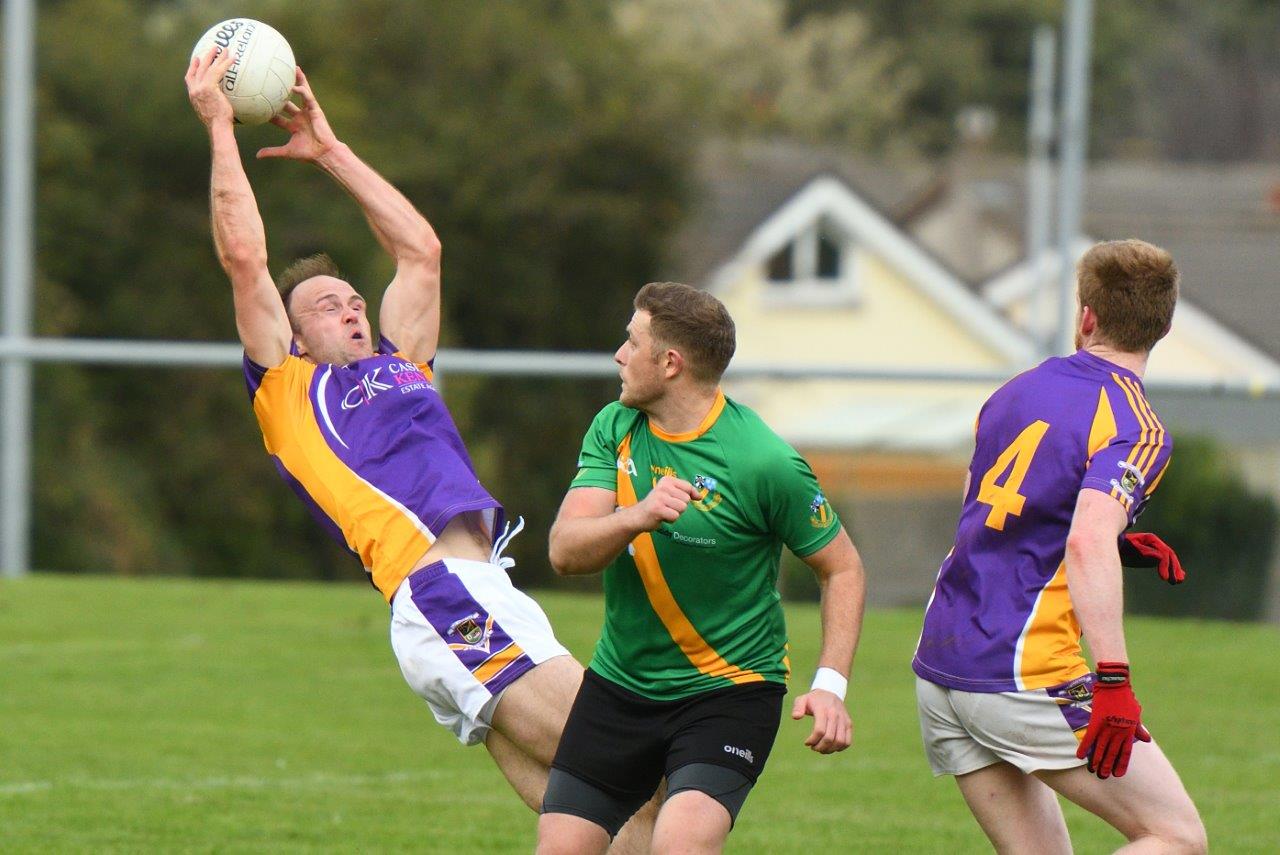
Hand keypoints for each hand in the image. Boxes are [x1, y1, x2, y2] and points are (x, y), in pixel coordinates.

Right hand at [185, 45, 235, 127]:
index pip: (189, 78)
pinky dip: (225, 64)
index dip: (193, 67)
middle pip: (199, 69)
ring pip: (208, 68)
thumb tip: (224, 104)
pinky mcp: (208, 87)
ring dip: (216, 57)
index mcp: (193, 96)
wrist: (217, 128)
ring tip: (223, 49)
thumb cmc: (219, 125)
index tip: (197, 59)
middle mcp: (194, 90)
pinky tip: (232, 58)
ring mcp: (200, 88)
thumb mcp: (213, 113)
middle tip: (213, 48)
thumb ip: (214, 104)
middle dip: (206, 57)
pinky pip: (218, 72)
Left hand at [257, 68, 340, 162]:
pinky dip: (302, 90)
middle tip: (271, 81)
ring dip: (298, 81)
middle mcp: (300, 117)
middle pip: (288, 101)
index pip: (279, 116)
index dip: (270, 110)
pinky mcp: (315, 110)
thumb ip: (272, 152)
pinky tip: (295, 85)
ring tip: (293, 68)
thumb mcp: (286, 152)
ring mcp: (308, 112)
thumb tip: (257, 156)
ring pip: (301, 93)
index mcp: (294, 126)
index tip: (259, 103)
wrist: (324, 154)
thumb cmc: (308, 154)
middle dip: (281, 92)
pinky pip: (308, 97)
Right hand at [629, 476, 699, 531]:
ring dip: (675, 513)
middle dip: (679, 506)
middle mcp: (663, 486)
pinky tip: (662, 516)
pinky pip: (675, 516)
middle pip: (686, 499)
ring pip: (682, 508)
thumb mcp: (671, 493)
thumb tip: (700, 496)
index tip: (679, 500)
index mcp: (667, 480)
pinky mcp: (657, 509)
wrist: (639, 515)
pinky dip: (670, 520)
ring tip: (665, 511)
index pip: (688, 487)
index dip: (690, 496)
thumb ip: (686, 492)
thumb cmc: (658, 504)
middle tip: (667, 507)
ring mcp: (660, 497)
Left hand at [791, 690, 851, 753]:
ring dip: (830, 750)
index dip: (812, 740)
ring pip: (840, 742)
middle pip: (829, 738)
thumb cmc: (813, 699)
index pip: (819, 730)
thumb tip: (796, 717)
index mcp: (823, 709)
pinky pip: (847, 741)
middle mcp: (835, 715)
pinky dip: (840, 748)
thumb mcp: (802, 699)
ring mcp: (843, 720)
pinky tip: (831, 747)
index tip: (807, 743)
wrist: (830, 692)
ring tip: (822, 749)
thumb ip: (797, 707)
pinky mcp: (849, 724)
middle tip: (813, 748)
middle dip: (820, 747)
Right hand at [1076, 662, 1150, 778]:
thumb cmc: (1127, 697)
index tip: (1118, 774)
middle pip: (1112, 753)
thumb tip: (1147, 740)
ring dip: (1096, 761)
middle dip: (1108, 765)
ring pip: (1101, 748)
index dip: (1121, 764)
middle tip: (1103, 777)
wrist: (1116, 684)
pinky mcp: (1096, 720)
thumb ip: (1139, 728)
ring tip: (1093, 771)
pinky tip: (1079, 756)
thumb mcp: (1136, 713)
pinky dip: (1084, 747)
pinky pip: (1089, 737)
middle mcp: (1118, 731)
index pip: (1126, 752)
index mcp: (1128, 731)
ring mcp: (1107, 727)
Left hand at [1119, 532, 1184, 584]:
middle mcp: (1156, 544)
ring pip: (1169, 560)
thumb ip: (1144, 551)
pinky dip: (1172, 569)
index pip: (1163, 552)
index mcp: (1151, 539)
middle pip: (1169, 555)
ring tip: (1179, 581)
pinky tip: (1179, 577)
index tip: (1164, 578)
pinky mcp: (1153, 557)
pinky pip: (1165, 563)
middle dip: (1174, 568)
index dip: (1165, 565)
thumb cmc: (1120, 546)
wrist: (1113, 547)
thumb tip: (1160, 557)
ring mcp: (1155, 550)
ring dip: (1175, 570)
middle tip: (1176, 581)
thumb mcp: (1130, 548)